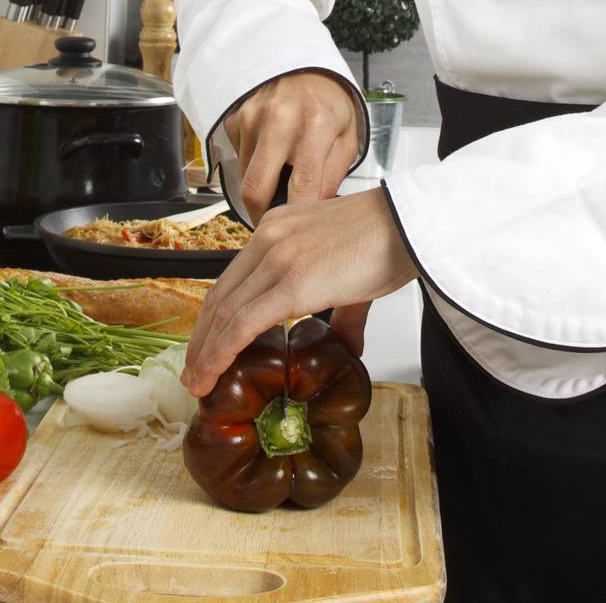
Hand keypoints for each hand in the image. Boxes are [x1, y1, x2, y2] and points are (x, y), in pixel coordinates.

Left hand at [180, 186, 416, 397]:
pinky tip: (213, 373)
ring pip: (225, 312)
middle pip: (220, 296)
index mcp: (278, 229)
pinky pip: (243, 323)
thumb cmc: (389, 240)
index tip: (207, 345)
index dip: (214, 317)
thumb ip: (341, 311)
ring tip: (199, 382)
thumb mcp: (351, 276)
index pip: (233, 279)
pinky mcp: (291, 281)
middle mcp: (269, 238)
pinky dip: (221, 352)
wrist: (410, 223)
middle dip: (202, 338)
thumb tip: (345, 344)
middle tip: (195, 371)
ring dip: (206, 352)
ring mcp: (277, 257)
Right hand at [223, 69, 361, 222]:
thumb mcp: (347, 136)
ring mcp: (252, 117)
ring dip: (260, 187)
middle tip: (275, 223)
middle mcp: (278, 119)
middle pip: (255, 191)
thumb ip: (333, 176)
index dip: (297, 218)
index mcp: (315, 125)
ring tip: (281, 178)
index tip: (298, 235)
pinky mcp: (236, 117)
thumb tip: (314, 212)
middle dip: (262, 216)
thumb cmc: (329, 102)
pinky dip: (253, 165)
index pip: (301, 189)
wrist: (304, 64)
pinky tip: (271, 154)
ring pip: (244, 177)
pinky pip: (239, 158)